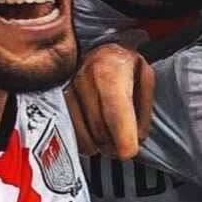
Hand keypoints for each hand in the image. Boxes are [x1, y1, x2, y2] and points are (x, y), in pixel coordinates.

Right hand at [65, 44, 153, 160]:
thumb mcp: (145, 78)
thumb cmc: (123, 65)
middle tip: (125, 147)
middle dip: (116, 145)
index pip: (115, 111)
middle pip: (100, 129)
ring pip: (84, 135)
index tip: (129, 152)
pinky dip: (86, 141)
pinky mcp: (56, 102)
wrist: (98, 50)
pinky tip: (96, 135)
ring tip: (112, 139)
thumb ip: (143, 109)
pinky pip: (71, 133)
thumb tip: (138, 138)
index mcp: (108, 71)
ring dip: (101, 146)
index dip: (123, 136)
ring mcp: (66, 91)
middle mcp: (83, 79)